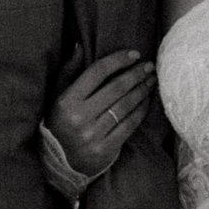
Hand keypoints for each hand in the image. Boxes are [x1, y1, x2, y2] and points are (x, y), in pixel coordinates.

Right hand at [47, 49, 155, 178]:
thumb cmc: (59, 123)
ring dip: (142, 90)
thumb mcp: (57, 97)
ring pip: (125, 106)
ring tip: (151, 80)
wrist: (57, 163)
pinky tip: (147, 101)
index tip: (134, 54)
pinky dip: (141, 110)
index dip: (118, 60)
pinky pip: (129, 125)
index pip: (97, 72)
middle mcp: (80, 117)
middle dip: (136, 74)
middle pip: (116, 88)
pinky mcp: (106, 149)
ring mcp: (93, 134)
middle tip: (149, 66)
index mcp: (67, 101)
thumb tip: (79, 45)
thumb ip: (68, 71)